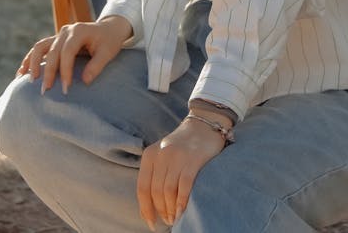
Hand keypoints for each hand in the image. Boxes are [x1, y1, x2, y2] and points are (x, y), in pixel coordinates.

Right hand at [16, 16, 132, 94]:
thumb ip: (97, 65)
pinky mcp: (55, 40)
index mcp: (79, 31)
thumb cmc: (110, 40)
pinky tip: (22, 73)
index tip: (65, 87)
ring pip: (40, 47)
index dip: (65, 70)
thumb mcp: (108, 52)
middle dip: (48, 71)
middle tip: (46, 91)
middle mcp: (66, 31)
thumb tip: (85, 82)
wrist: (109, 28)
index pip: (67, 51)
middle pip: (52, 51)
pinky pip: (39, 49)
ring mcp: (59, 34)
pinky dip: (30, 60)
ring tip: (29, 81)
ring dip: (33, 64)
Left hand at [137, 115, 227, 229]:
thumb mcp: (162, 154)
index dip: (145, 209)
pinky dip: (182, 202)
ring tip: (175, 218)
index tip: (151, 223)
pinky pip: (184, 186)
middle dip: (160, 211)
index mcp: (150, 154)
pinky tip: (182, 210)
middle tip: (167, 220)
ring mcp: (177, 156)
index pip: (142, 188)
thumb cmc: (182, 145)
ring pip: (168, 191)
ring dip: (171, 209)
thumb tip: (149, 207)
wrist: (204, 124)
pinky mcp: (193, 159)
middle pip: (156, 192)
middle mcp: (161, 154)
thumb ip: (155, 174)